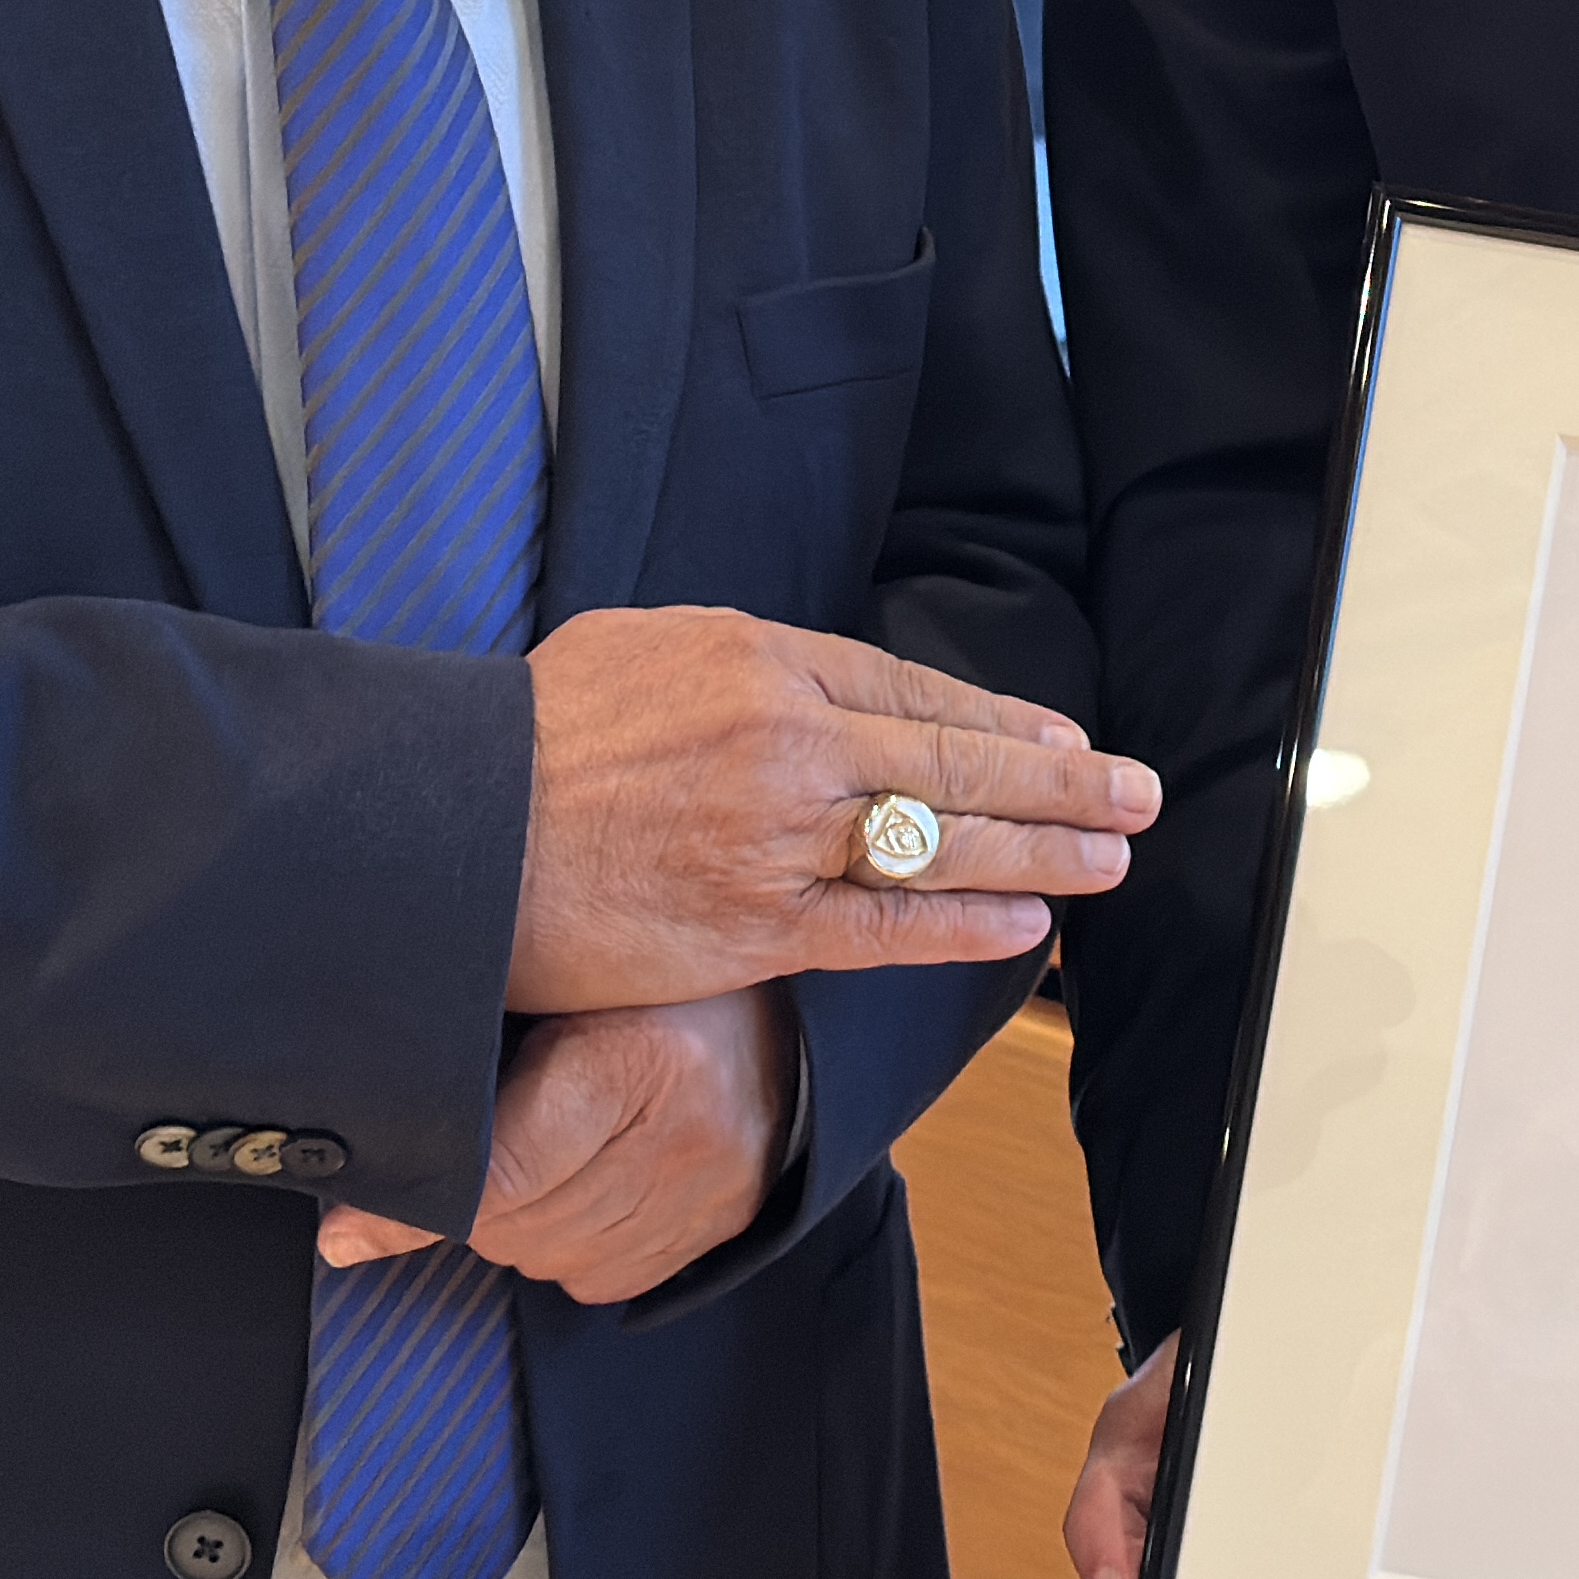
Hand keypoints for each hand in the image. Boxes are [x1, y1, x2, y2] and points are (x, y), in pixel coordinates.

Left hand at [311, 990, 788, 1303]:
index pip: (504, 1173)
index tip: (348, 1230)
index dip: (418, 1206)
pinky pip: (601, 1279)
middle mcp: (686, 1134)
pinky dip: (570, 1246)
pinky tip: (581, 1187)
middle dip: (475, 1203)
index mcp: (638, 1059)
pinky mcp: (724, 1228)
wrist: (772, 1011)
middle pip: (518, 1227)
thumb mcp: (552, 1001)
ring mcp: (711, 1193)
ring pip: (551, 1259)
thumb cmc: (641, 990)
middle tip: (483, 1144)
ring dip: (523, 1226)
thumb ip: (461, 1081)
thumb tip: (349, 1214)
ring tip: (540, 1156)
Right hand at [508, 609, 1153, 1013]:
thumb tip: (806, 690)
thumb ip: (741, 669)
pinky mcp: (753, 928)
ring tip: (1112, 855)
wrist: (442, 827)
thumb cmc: (525, 738)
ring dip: (1043, 851)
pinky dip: (966, 926)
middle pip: (957, 763)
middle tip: (1136, 793)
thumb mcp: (643, 649)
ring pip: (942, 845)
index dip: (1003, 721)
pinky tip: (1028, 923)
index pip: (916, 692)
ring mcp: (778, 839)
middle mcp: (790, 742)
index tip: (1065, 736)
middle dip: (1063, 781)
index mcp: (763, 661)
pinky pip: (885, 929)